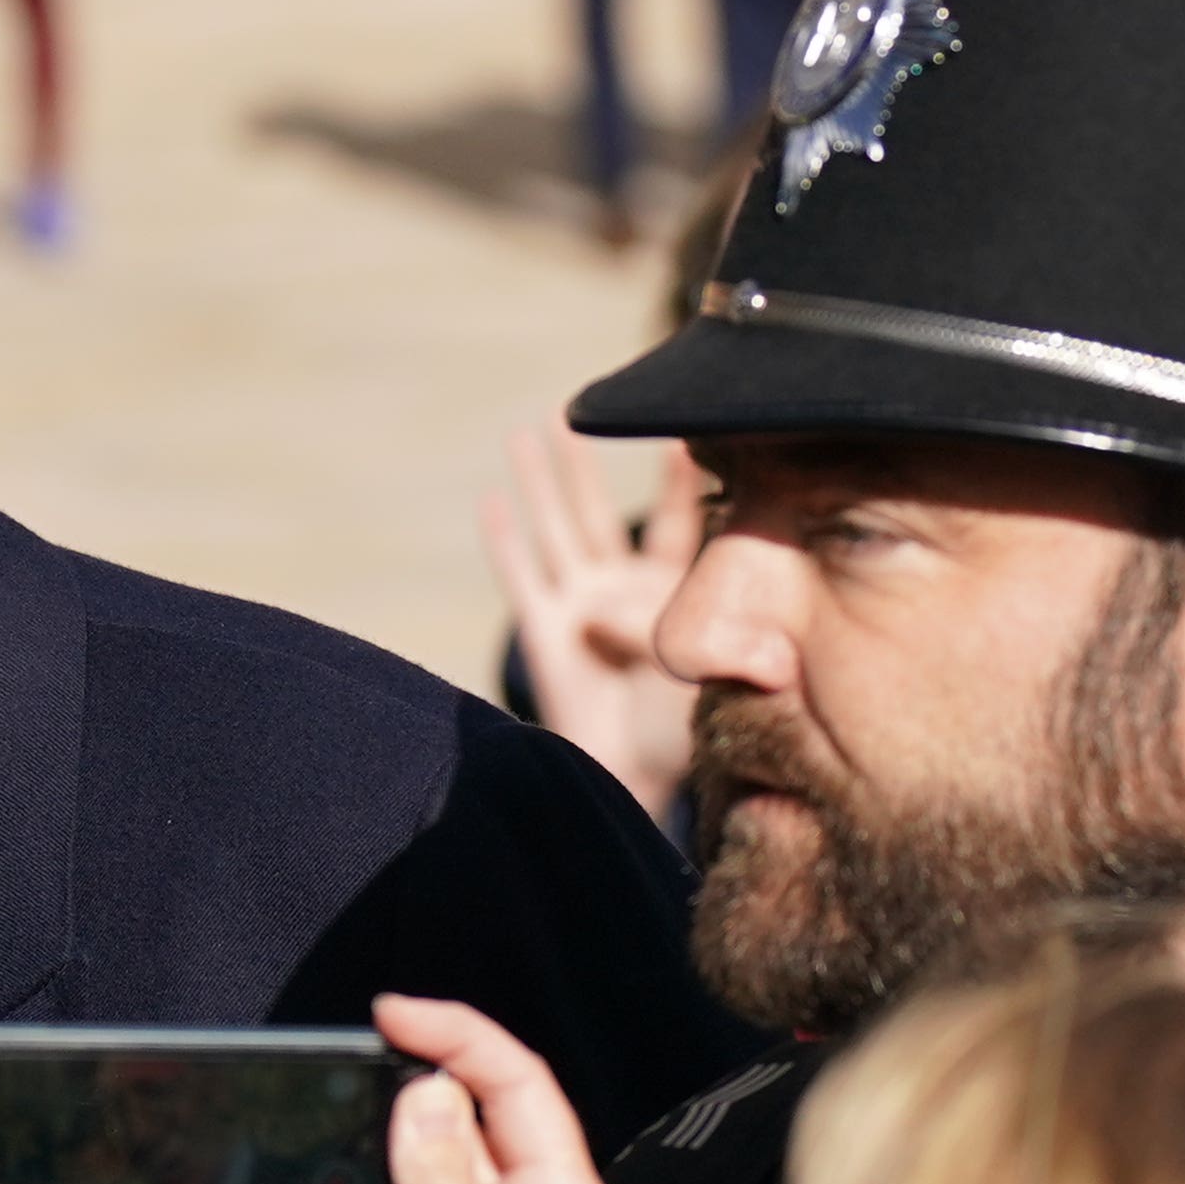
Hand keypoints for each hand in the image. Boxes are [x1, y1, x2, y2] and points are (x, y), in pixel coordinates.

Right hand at [482, 428, 700, 825]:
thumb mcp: (692, 670)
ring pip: (559, 528)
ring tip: (529, 431)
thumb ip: (655, 633)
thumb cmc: (677, 732)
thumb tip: (600, 613)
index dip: (680, 481)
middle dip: (588, 462)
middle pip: (601, 510)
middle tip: (581, 407)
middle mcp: (621, 588)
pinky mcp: (546, 631)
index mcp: (671, 592)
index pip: (681, 522)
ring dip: (543, 481)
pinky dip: (505, 541)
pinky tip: (492, 501)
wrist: (633, 776)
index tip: (688, 432)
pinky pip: (523, 578)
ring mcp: (580, 604)